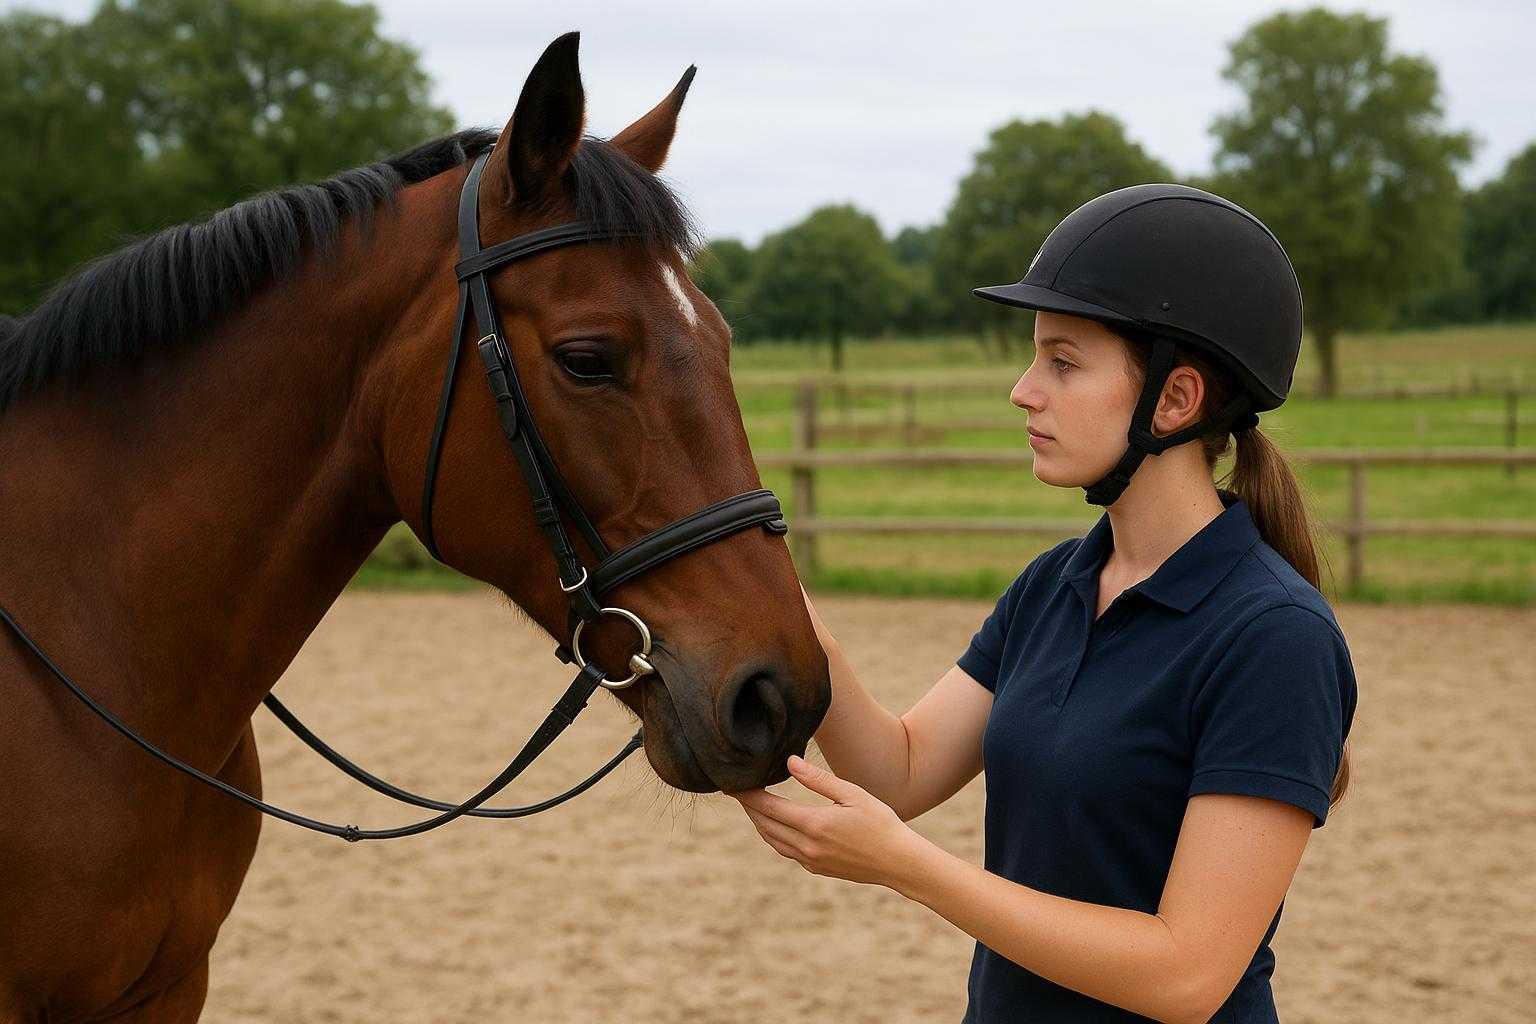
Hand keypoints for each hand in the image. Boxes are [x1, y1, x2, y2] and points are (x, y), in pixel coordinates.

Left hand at [728, 755, 926, 889]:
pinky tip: (778, 826)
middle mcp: (806, 846)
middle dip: (749, 807)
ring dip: (759, 823)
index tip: (733, 784)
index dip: (748, 795)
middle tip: (738, 790)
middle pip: (764, 825)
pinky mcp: (817, 868)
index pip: (768, 807)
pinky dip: (775, 836)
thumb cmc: (880, 822)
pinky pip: (786, 851)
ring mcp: (811, 860)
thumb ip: (818, 779)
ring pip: (773, 841)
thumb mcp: (852, 794)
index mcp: (813, 824)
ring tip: (752, 805)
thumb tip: (790, 762)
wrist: (899, 862)